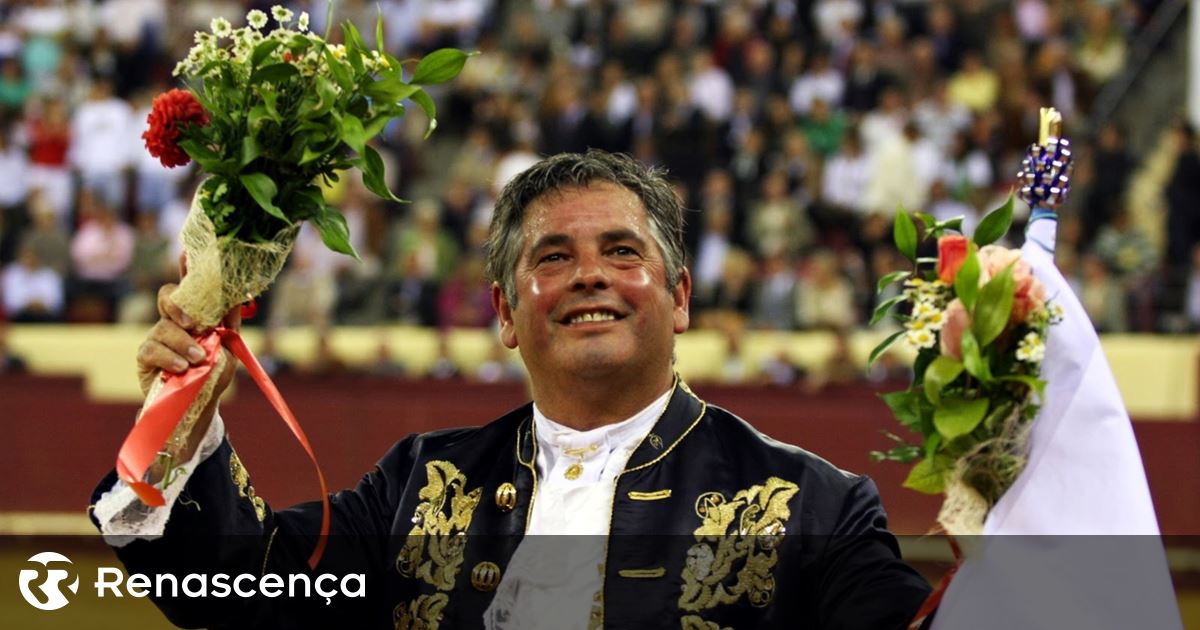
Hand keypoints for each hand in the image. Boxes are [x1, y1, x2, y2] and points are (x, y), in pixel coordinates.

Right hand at [136, 255, 242, 474]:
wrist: (196, 409)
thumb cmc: (212, 376)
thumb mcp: (228, 350)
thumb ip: (229, 324)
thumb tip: (238, 296)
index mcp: (196, 316)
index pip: (190, 287)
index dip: (187, 267)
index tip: (188, 251)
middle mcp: (174, 321)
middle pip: (168, 297)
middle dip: (180, 306)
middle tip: (195, 324)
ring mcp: (157, 336)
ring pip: (164, 327)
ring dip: (183, 343)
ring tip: (197, 360)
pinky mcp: (145, 356)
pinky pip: (152, 349)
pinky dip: (170, 358)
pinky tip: (181, 368)